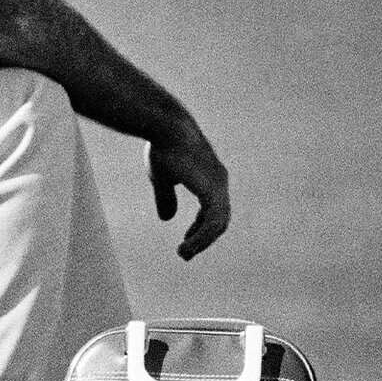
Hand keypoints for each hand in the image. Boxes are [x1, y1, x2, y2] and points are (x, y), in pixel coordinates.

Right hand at [145, 126, 229, 260]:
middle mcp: (219, 181)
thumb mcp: (162, 177)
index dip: (201, 227)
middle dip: (203, 238)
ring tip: (184, 254)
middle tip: (185, 253)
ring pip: (217, 224)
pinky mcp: (211, 190)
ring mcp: (218, 186)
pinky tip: (186, 246)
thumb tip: (167, 219)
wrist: (164, 126)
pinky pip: (212, 222)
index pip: (214, 210)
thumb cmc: (162, 145)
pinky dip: (200, 237)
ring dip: (201, 242)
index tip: (187, 239)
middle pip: (219, 219)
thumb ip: (167, 197)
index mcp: (210, 178)